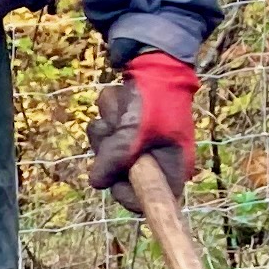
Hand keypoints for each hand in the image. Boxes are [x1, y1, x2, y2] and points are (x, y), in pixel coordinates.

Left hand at [84, 50, 200, 192]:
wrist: (155, 67)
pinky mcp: (124, 136)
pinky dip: (105, 123)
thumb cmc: (155, 100)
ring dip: (106, 134)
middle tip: (116, 133)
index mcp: (172, 170)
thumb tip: (96, 182)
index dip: (128, 195)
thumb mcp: (136, 131)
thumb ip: (116, 158)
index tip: (113, 180)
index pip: (149, 202)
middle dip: (111, 155)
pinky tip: (117, 107)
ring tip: (119, 116)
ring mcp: (138, 150)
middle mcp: (155, 164)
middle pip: (120, 179)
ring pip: (106, 158)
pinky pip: (102, 139)